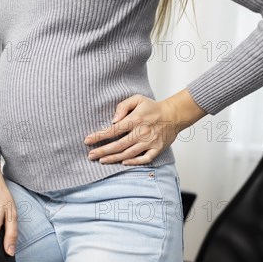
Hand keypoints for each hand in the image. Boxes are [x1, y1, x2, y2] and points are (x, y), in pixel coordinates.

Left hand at [84, 89, 205, 164]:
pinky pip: (145, 159)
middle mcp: (142, 132)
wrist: (175, 114)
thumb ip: (123, 106)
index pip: (113, 130)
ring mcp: (150, 142)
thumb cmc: (153, 107)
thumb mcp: (137, 99)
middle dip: (102, 151)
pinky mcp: (157, 149)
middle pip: (119, 145)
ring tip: (101, 160)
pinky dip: (134, 162)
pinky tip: (123, 162)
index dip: (99, 136)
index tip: (87, 141)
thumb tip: (113, 120)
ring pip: (129, 153)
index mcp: (136, 119)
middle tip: (90, 155)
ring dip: (113, 158)